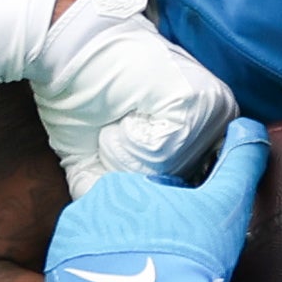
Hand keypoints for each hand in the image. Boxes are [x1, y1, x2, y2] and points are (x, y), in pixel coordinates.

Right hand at [29, 0, 235, 190]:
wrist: (61, 49)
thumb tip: (142, 232)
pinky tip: (120, 112)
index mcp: (206, 130)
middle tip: (116, 128)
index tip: (123, 147)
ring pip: (169, 172)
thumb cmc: (82, 99)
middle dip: (135, 172)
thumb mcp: (104, 158)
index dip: (149, 186)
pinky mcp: (194, 100)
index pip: (192, 192)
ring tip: (118, 118)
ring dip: (128, 156)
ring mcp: (212, 108)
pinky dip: (127, 141)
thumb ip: (129, 191)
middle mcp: (220, 119)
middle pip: (177, 188)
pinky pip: (160, 152)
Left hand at [39, 118, 260, 281]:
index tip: (185, 247)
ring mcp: (63, 252)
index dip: (171, 224)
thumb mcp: (228, 204)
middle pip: (117, 229)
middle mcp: (80, 213)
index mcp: (117, 187)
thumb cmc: (195, 258)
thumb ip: (241, 158)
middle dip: (140, 245)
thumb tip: (249, 125)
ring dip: (116, 268)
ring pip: (94, 257)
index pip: (144, 203)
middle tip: (168, 270)